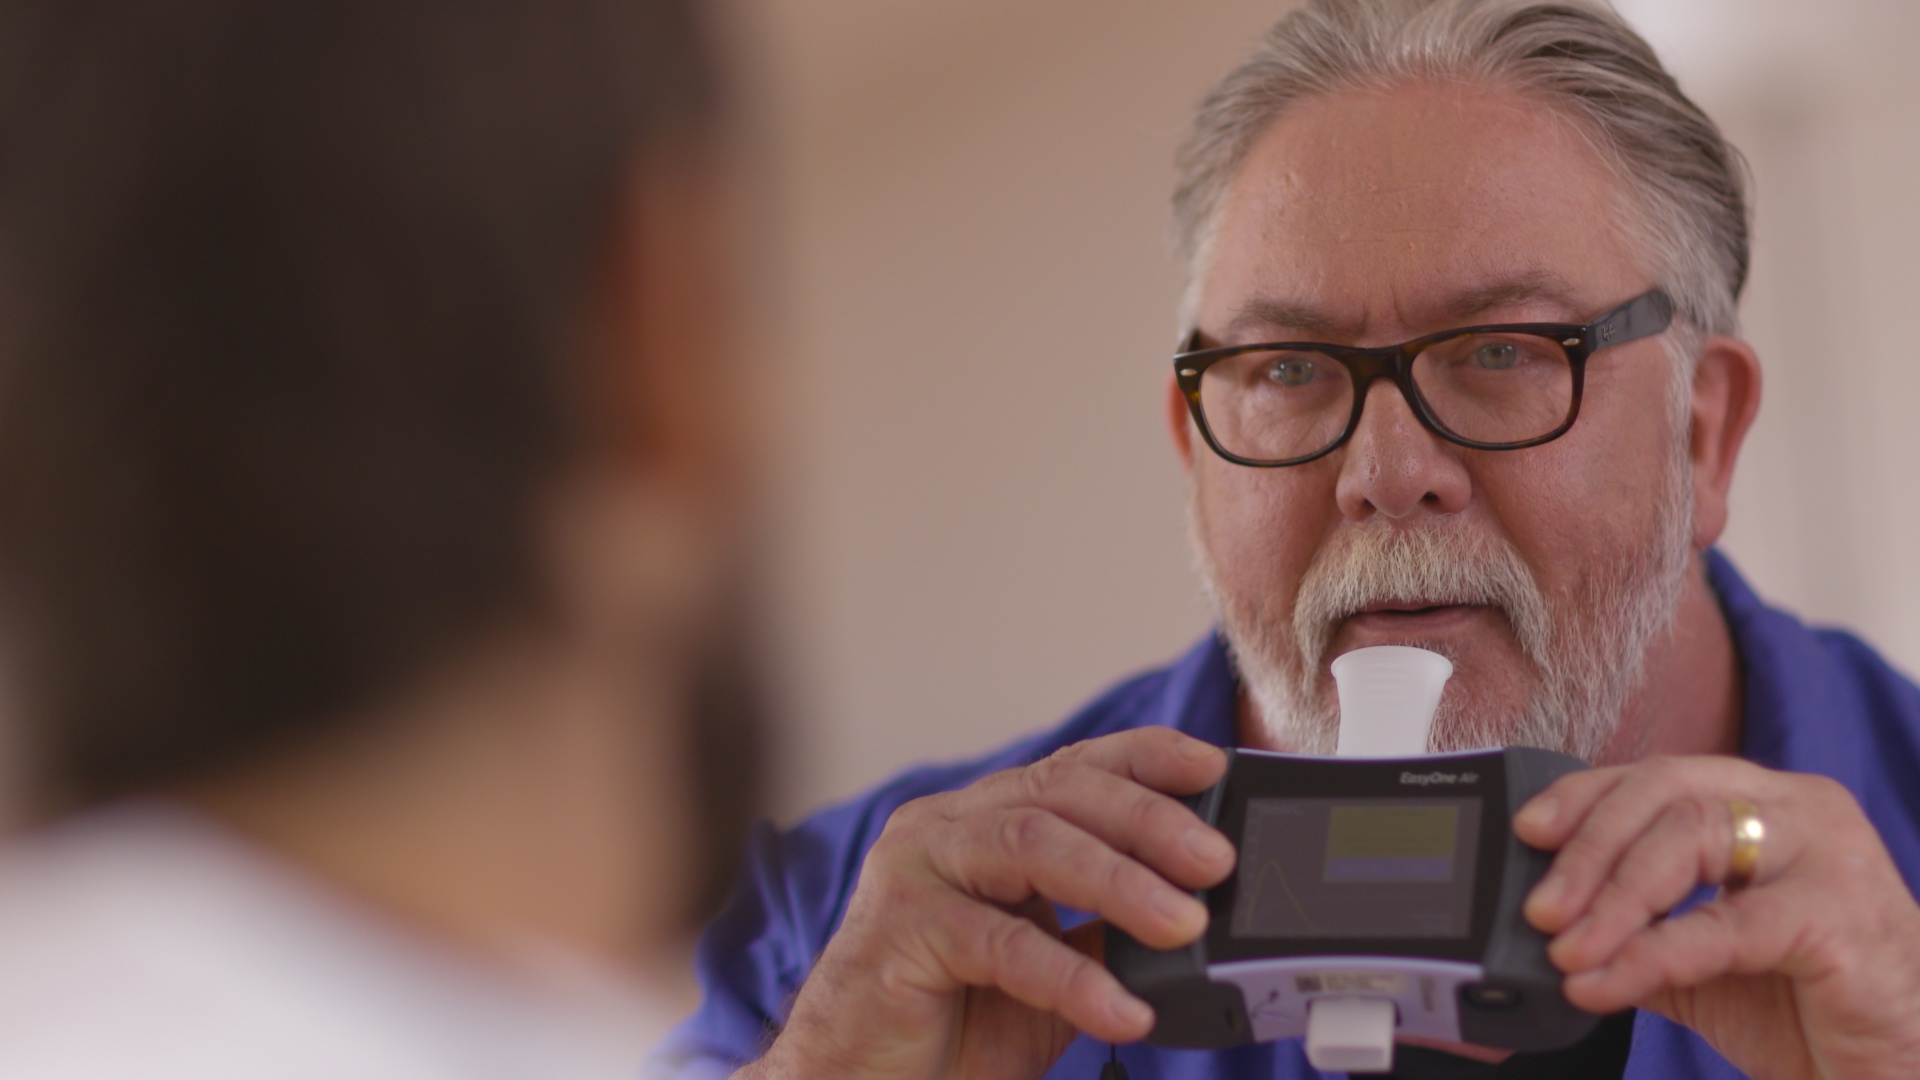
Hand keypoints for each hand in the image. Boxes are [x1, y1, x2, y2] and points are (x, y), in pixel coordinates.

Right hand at [739, 727, 1234, 1079]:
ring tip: (1185, 924)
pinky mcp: (898, 932)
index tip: (1213, 766)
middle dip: (1146, 820)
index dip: (1143, 758)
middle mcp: (943, 827)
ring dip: (1118, 882)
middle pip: (1056, 794)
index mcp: (980, 821)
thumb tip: (1198, 907)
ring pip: (1028, 845)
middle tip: (1215, 860)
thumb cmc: (951, 1024)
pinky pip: (999, 944)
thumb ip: (1104, 930)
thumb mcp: (1050, 968)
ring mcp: (914, 871)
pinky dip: (1071, 977)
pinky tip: (1123, 1011)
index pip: (1070, 767)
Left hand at [1516, 755, 1919, 1079]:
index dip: (1585, 797)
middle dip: (1589, 849)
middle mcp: (1801, 810)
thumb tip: (1544, 921)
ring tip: (1564, 947)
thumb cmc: (1805, 1004)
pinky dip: (1648, 955)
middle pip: (1668, 794)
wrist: (1892, 1070)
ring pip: (1691, 841)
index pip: (1660, 775)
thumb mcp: (1699, 955)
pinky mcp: (1841, 918)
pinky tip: (1603, 983)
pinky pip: (1722, 926)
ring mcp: (1829, 856)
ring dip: (1612, 899)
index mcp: (1767, 802)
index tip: (1528, 831)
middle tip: (1540, 908)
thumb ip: (1632, 926)